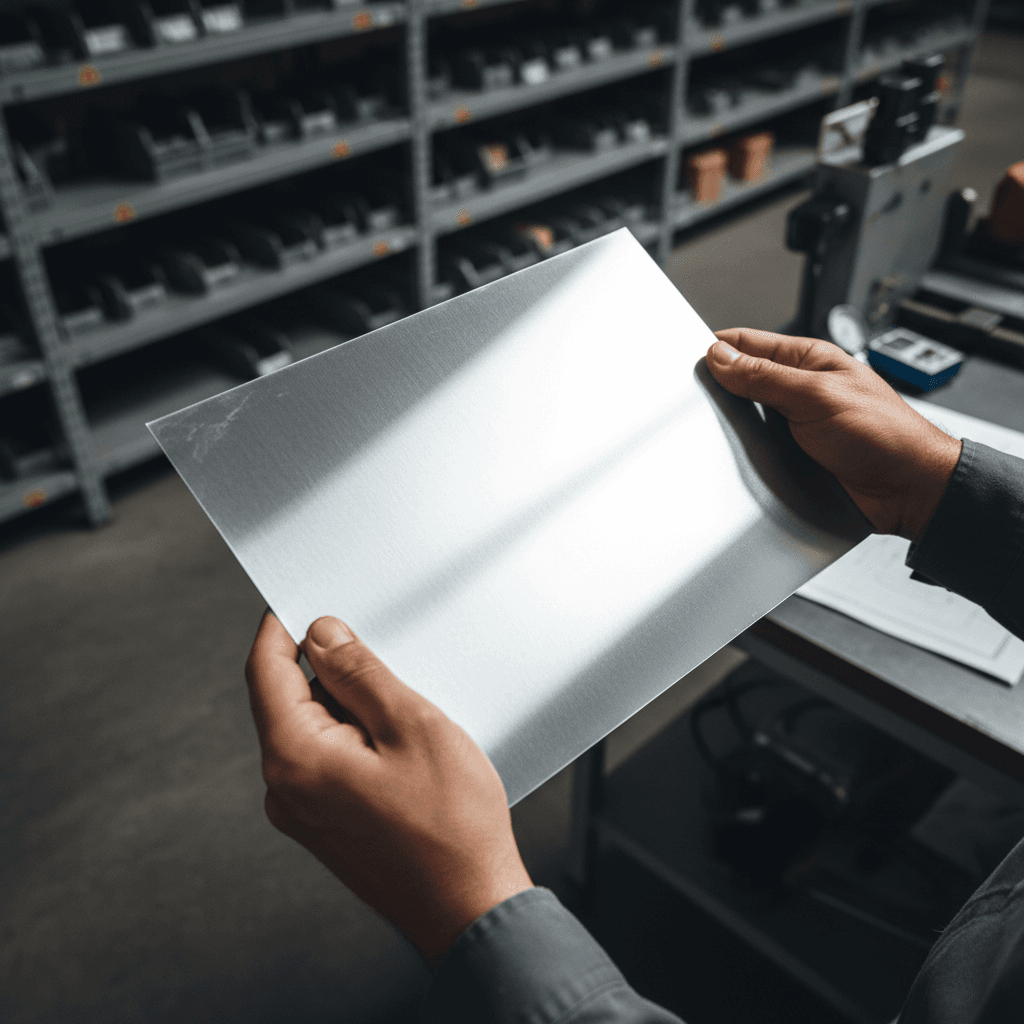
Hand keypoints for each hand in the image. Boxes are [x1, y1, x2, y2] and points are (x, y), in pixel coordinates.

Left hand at [245, 612, 532, 966]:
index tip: (301, 602)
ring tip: (404, 712)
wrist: (471, 908)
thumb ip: (359, 673)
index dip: (281, 627)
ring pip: (312, 730)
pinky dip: (355, 737)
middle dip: (327, 668)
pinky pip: (327, 760)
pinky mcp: (327, 825)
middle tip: (379, 654)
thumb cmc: (451, 827)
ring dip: (348, 705)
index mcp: (295, 758)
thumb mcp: (411, 725)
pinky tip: (400, 744)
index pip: (264, 671)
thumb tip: (321, 635)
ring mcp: (304, 813)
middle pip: (288, 699)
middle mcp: (286, 789)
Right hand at [707, 329, 961, 541]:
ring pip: (746, 417)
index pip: (748, 343)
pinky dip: (744, 452)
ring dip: (733, 425)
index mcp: (809, 361)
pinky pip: (757, 449)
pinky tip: (736, 456)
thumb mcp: (816, 396)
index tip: (691, 360)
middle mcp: (799, 389)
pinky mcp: (793, 455)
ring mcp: (795, 424)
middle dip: (720, 389)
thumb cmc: (884, 435)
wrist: (908, 490)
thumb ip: (765, 376)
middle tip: (699, 400)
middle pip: (742, 381)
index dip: (717, 348)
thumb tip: (721, 356)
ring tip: (717, 430)